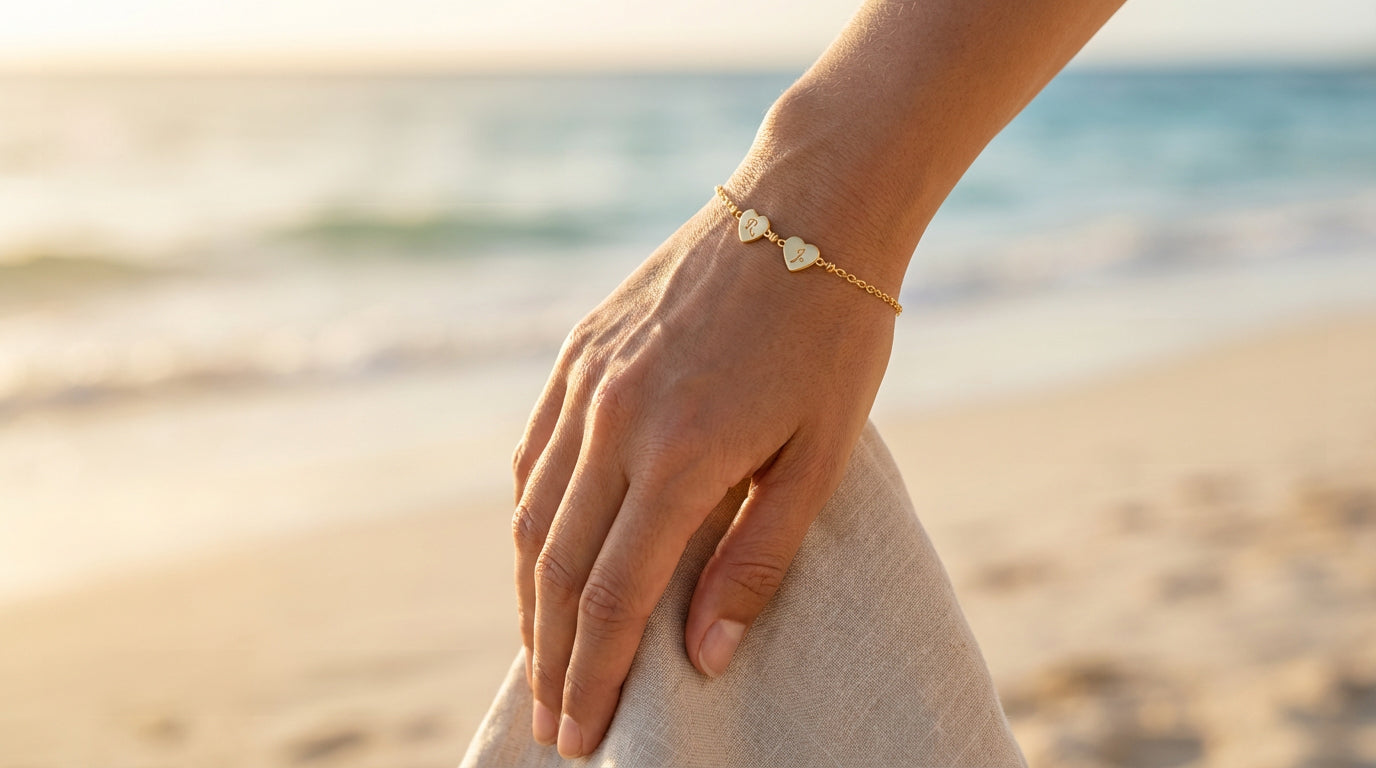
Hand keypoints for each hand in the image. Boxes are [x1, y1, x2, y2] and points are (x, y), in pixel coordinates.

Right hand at [510, 173, 898, 757]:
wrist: (807, 207)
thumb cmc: (834, 336)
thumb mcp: (820, 455)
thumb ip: (758, 559)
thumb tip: (702, 656)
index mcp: (682, 453)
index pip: (613, 596)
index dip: (592, 677)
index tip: (583, 737)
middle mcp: (615, 418)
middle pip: (556, 568)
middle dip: (551, 657)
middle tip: (555, 723)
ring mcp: (587, 380)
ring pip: (530, 515)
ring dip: (529, 599)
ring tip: (542, 656)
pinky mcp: (578, 350)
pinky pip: (532, 454)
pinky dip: (527, 519)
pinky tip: (537, 554)